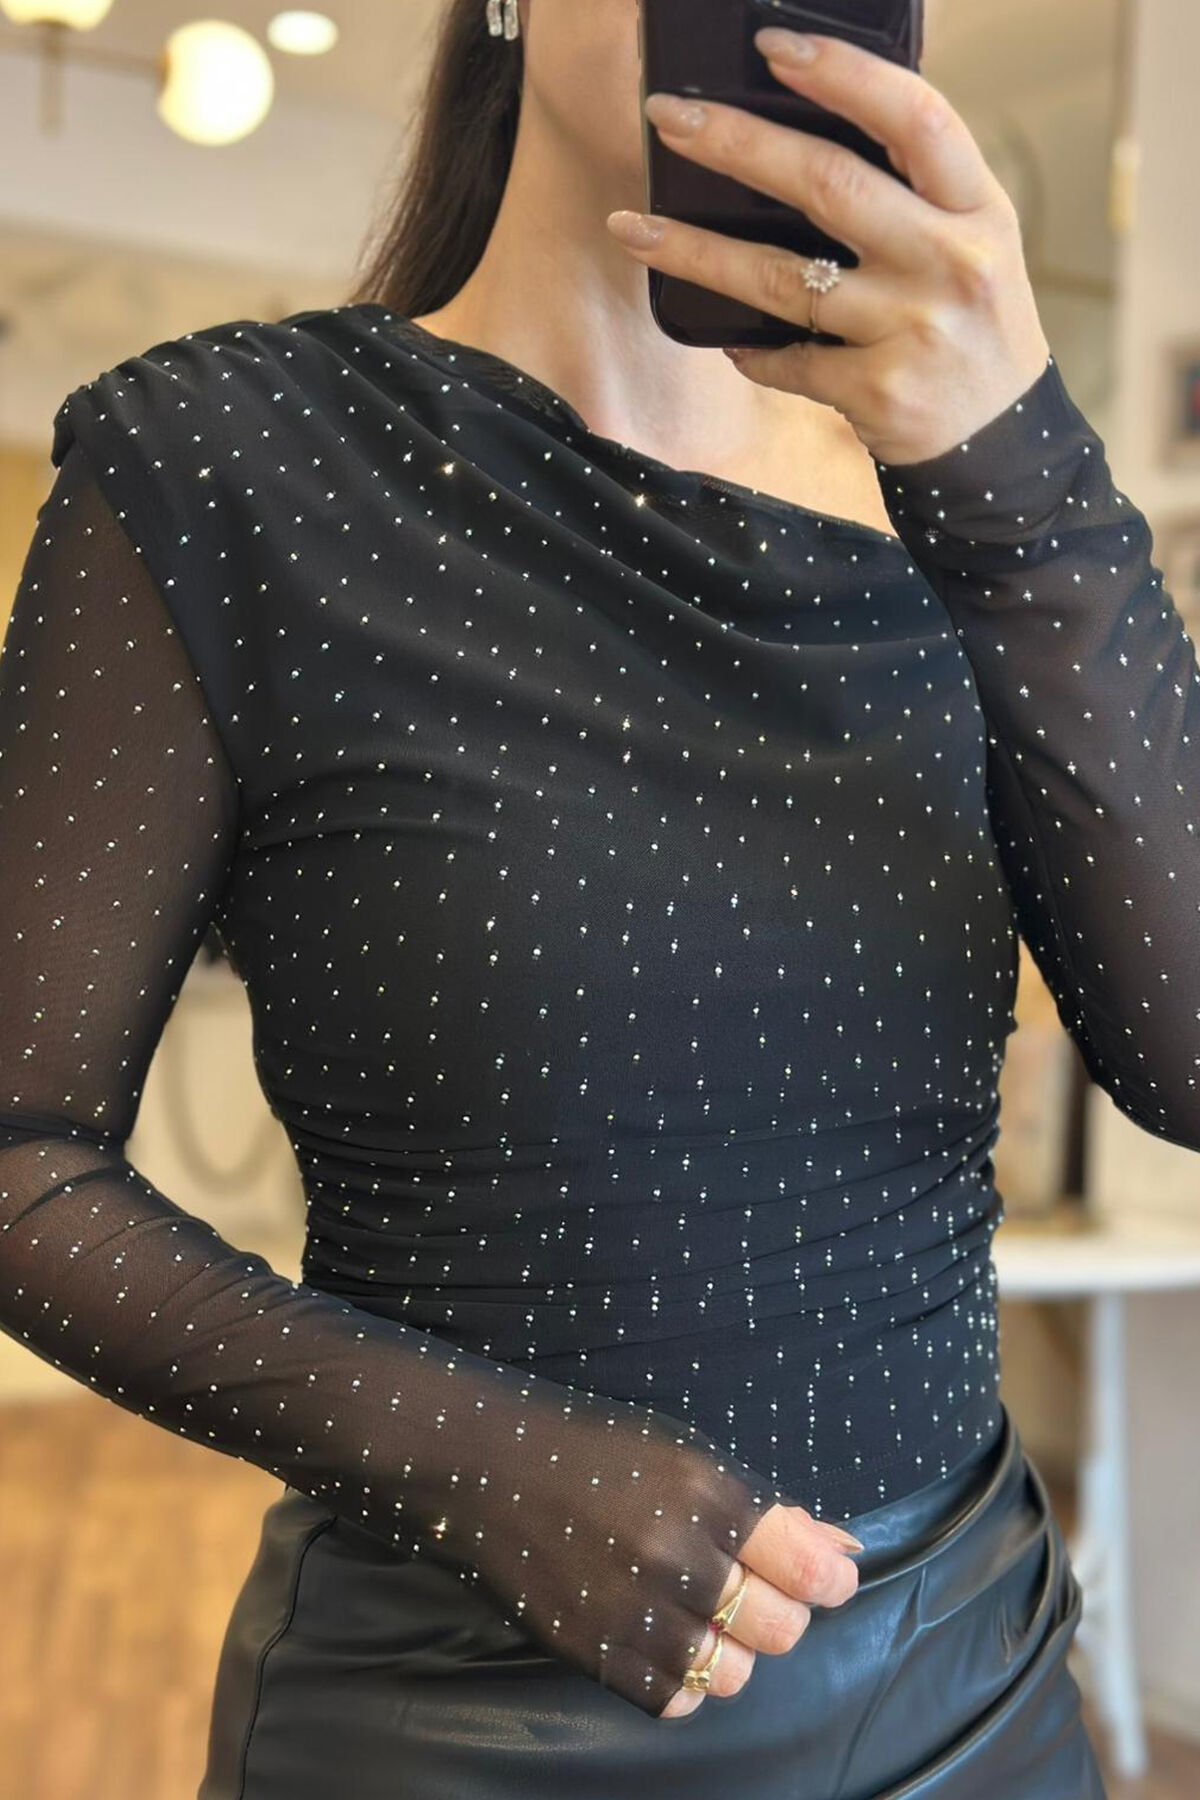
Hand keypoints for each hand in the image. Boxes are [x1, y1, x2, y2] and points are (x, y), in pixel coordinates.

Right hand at [430, 1374, 861, 1719]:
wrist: (484, 1468)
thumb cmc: (592, 1450)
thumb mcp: (684, 1456)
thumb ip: (765, 1511)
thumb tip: (842, 1549)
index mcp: (707, 1492)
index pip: (807, 1566)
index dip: (830, 1580)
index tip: (828, 1579)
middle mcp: (677, 1555)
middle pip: (780, 1628)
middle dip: (781, 1613)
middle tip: (753, 1590)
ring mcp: (635, 1612)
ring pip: (735, 1673)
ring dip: (730, 1650)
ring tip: (699, 1613)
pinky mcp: (596, 1654)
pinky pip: (677, 1699)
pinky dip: (681, 1678)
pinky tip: (661, 1636)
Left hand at [605, 28, 1051, 467]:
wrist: (999, 442)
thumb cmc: (971, 326)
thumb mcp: (974, 242)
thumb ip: (915, 188)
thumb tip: (809, 123)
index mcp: (977, 207)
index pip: (914, 116)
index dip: (844, 74)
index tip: (772, 46)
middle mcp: (950, 261)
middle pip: (828, 184)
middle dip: (736, 143)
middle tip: (667, 117)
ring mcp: (912, 329)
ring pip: (781, 277)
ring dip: (695, 251)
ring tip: (632, 227)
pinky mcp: (876, 391)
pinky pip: (786, 359)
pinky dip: (746, 347)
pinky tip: (720, 335)